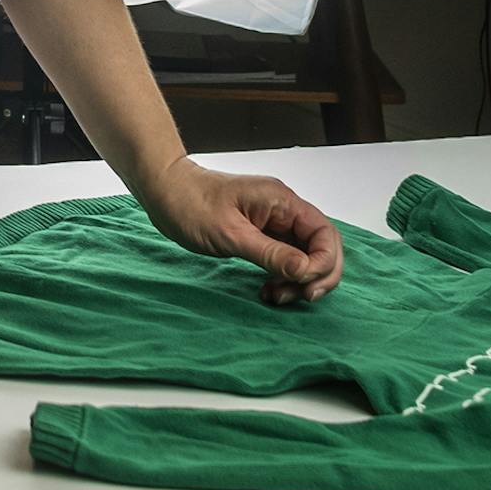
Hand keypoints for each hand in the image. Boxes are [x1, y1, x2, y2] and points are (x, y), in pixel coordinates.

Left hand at [136, 156, 344, 304]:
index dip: (323, 263)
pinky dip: (283, 277)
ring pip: (305, 255)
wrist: (166, 193)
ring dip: (299, 280)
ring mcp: (274, 222)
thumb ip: (270, 253)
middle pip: (322, 246)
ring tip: (275, 295)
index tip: (303, 284)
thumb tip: (306, 270)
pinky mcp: (261, 234)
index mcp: (282, 201)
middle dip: (317, 275)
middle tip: (296, 296)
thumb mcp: (230, 234)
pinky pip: (286, 258)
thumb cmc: (191, 205)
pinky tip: (267, 289)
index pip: (324, 234)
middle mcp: (284, 210)